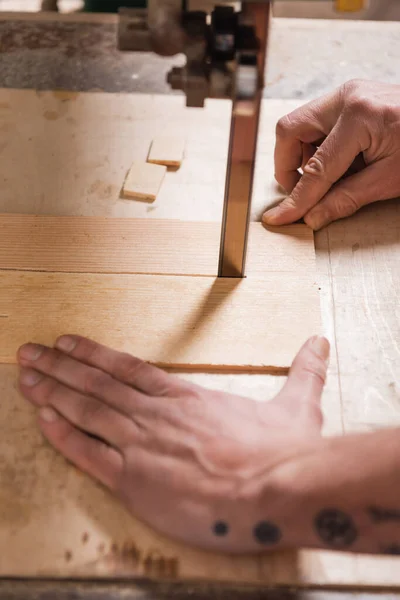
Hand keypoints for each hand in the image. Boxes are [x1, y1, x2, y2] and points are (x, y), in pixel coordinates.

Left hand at [17, 335, 328, 552]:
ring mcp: (142, 444)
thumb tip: (319, 344)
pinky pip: (88, 453)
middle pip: (96, 383)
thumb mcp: (297, 405)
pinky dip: (62, 434)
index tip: (68, 342)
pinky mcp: (134, 479)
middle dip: (58, 367)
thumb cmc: (282, 453)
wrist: (276, 489)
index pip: (128, 367)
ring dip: (52, 392)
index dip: (94, 354)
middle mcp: (156, 414)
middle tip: (29, 353)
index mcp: (186, 398)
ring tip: (26, 377)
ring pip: (86, 410)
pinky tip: (42, 420)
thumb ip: (303, 372)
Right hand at [263, 79, 399, 229]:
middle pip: (291, 130)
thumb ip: (346, 199)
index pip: (315, 168)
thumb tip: (312, 217)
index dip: (297, 198)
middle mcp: (348, 96)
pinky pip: (319, 123)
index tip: (282, 217)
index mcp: (360, 116)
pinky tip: (343, 163)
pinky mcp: (353, 98)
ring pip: (301, 125)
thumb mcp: (390, 180)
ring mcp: (350, 93)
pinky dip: (321, 148)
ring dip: (305, 157)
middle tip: (302, 191)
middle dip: (289, 165)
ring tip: (333, 177)